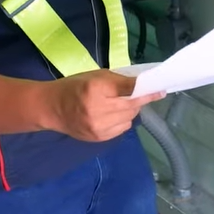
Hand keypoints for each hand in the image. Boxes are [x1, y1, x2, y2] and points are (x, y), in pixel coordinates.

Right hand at [44, 70, 163, 141]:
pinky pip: (122, 128)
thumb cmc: (74, 86)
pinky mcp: (99, 138)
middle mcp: (99, 109)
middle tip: (137, 95)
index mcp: (96, 89)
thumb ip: (119, 80)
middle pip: (132, 105)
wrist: (51, 108)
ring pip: (130, 118)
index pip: (129, 89)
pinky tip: (112, 115)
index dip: (147, 90)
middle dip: (139, 100)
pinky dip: (122, 120)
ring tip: (118, 105)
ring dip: (130, 110)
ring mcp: (99, 126)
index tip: (161, 89)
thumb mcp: (96, 76)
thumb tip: (144, 84)